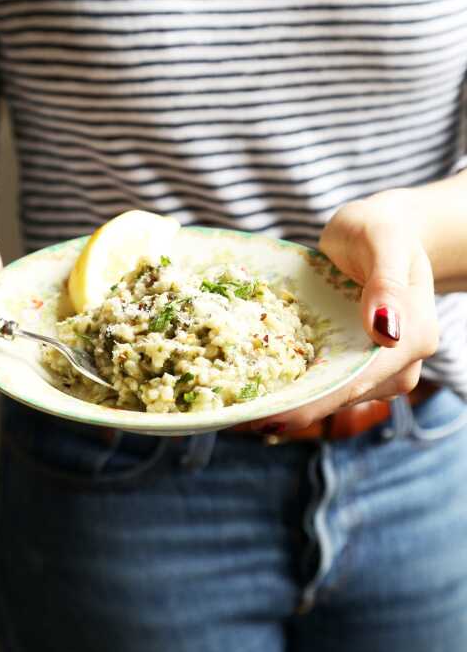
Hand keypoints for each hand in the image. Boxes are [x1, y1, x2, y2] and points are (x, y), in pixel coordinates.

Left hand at [251, 190, 438, 431]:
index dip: (312, 403)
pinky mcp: (355, 368)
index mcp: (414, 337)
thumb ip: (386, 282)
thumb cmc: (379, 229)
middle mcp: (400, 364)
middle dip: (291, 411)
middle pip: (340, 397)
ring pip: (329, 397)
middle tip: (237, 421)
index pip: (357, 381)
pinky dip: (292, 388)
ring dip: (287, 405)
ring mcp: (379, 372)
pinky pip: (323, 384)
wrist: (380, 234)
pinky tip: (255, 392)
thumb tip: (386, 332)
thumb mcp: (381, 239)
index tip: (268, 417)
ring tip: (237, 411)